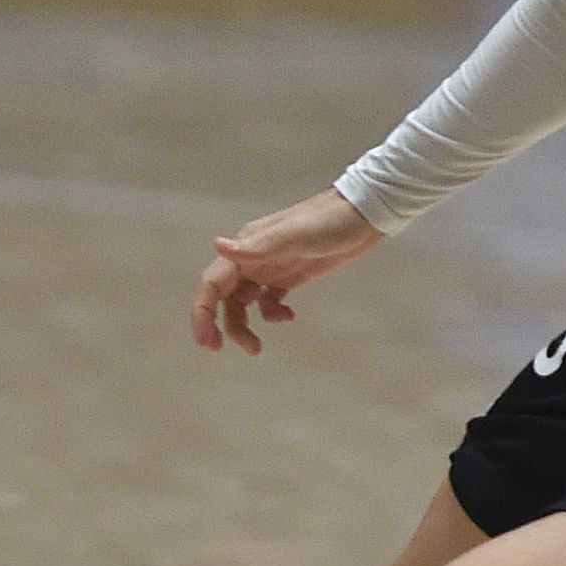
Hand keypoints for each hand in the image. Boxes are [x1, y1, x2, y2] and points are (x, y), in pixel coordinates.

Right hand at [192, 189, 384, 354]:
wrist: (362, 215)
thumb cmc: (327, 222)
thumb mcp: (293, 236)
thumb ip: (256, 247)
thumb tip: (216, 245)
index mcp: (246, 247)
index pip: (213, 283)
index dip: (203, 312)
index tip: (205, 342)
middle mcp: (252, 258)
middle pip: (224, 298)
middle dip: (220, 325)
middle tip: (222, 350)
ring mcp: (270, 268)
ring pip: (244, 303)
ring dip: (245, 326)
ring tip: (257, 348)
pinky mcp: (289, 276)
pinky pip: (268, 301)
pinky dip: (272, 314)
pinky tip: (289, 316)